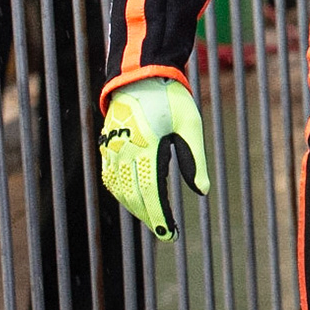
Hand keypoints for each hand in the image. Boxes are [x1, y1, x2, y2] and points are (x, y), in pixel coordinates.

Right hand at [98, 76, 210, 240]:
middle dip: (150, 217)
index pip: (152, 192)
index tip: (170, 234)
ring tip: (154, 220)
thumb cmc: (170, 98)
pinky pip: (110, 178)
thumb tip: (203, 191)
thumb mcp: (190, 125)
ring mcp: (112, 150)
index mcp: (148, 147)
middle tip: (166, 232)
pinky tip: (134, 200)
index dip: (160, 216)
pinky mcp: (106, 147)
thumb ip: (194, 159)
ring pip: (120, 190)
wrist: (139, 75)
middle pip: (135, 196)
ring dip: (136, 208)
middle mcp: (125, 152)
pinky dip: (122, 193)